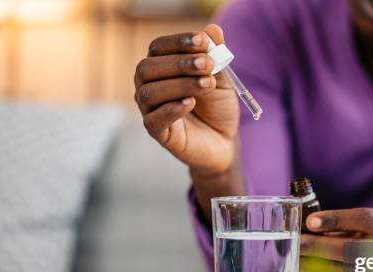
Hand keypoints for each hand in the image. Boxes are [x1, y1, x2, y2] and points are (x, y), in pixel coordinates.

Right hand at [134, 24, 239, 175]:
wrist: (225, 141)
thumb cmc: (217, 107)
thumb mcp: (222, 79)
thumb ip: (216, 56)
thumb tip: (214, 30)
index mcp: (162, 68)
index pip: (159, 48)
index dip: (178, 42)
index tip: (203, 41)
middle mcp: (149, 86)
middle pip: (148, 68)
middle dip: (179, 63)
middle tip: (207, 65)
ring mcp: (150, 110)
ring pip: (149, 93)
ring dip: (179, 85)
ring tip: (207, 84)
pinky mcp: (158, 133)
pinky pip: (154, 120)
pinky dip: (171, 109)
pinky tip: (190, 103)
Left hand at [299, 208, 372, 271]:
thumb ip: (345, 223)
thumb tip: (307, 226)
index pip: (366, 219)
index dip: (336, 219)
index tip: (310, 221)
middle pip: (354, 249)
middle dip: (319, 246)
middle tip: (296, 242)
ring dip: (317, 267)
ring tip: (297, 258)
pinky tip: (309, 271)